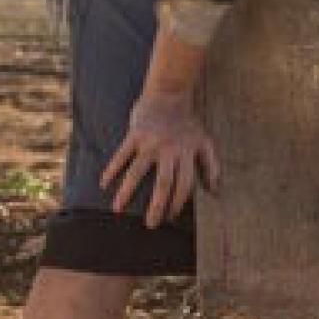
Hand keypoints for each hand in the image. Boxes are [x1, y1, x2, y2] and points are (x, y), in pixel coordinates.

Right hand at [101, 91, 219, 227]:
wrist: (170, 94)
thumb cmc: (188, 123)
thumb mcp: (205, 142)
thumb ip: (211, 167)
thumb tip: (215, 192)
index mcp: (187, 154)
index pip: (185, 184)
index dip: (179, 202)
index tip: (170, 217)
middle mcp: (169, 151)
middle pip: (163, 183)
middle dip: (157, 205)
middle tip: (151, 224)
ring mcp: (150, 143)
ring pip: (137, 172)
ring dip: (127, 192)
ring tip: (117, 210)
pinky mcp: (134, 135)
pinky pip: (121, 155)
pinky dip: (111, 169)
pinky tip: (104, 184)